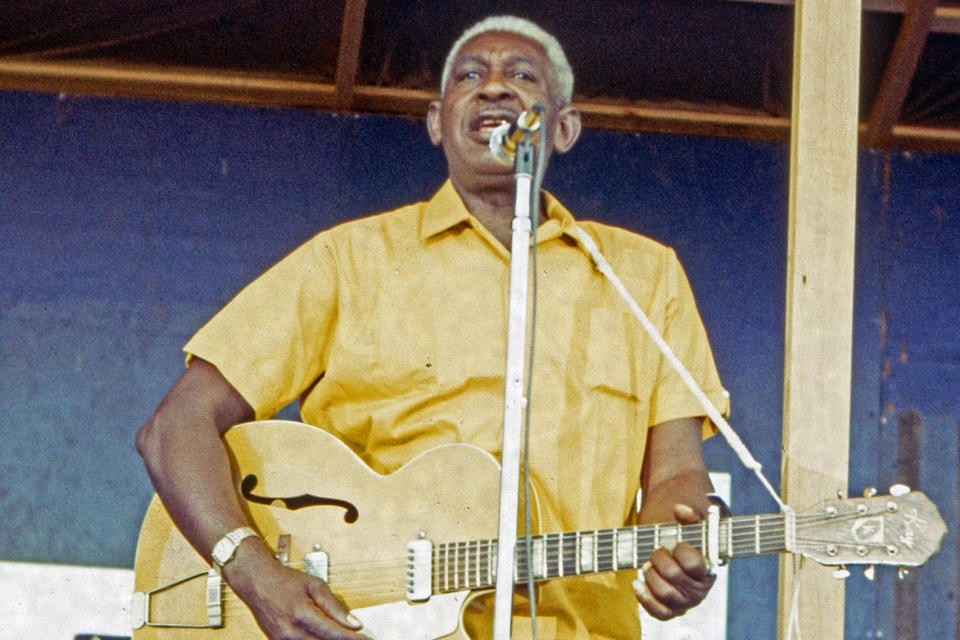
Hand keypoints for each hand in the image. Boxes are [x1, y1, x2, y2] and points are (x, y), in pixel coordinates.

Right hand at [225, 541, 365, 638]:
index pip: (334, 633)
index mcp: (302, 614)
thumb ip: (335, 606)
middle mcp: (291, 632)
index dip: (353, 639)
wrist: (255, 582)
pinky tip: (325, 638)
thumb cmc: (285, 580)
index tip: (367, 639)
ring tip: (344, 639)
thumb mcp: (314, 585)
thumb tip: (353, 623)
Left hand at [632, 503, 715, 620]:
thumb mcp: (697, 523)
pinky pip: (658, 612)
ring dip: (650, 574)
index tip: (677, 543)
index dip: (681, 551)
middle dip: (660, 557)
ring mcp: (685, 602)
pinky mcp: (670, 610)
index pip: (694, 564)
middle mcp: (700, 590)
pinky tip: (636, 582)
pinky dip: (645, 598)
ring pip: (664, 593)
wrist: (678, 553)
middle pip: (673, 575)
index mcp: (709, 569)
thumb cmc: (690, 538)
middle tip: (658, 550)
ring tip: (648, 564)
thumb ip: (692, 514)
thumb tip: (680, 509)